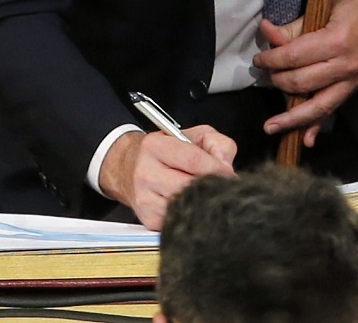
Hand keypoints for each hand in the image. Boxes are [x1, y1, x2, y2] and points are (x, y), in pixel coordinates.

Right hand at [99, 127, 235, 229]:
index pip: (193, 160)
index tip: (229, 173)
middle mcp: (146, 173)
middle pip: (190, 187)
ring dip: (202, 202)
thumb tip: (226, 166)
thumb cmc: (165, 152)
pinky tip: (191, 204)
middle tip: (220, 185)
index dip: (217, 168)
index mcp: (155, 146)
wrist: (129, 168)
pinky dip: (191, 214)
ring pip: (186, 206)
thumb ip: (216, 143)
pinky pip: (179, 221)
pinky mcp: (149, 220)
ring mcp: (145, 199)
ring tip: (205, 194)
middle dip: (210, 186)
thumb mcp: (192, 135)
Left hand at [255, 0, 357, 141]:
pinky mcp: (356, 87)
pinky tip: (305, 140)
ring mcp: (353, 80)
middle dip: (277, 80)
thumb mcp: (327, 4)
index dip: (272, 59)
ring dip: (291, 118)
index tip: (259, 59)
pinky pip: (334, 109)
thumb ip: (296, 25)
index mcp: (337, 41)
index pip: (294, 57)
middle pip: (301, 82)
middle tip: (264, 74)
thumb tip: (267, 32)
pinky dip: (319, 126)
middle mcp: (345, 66)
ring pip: (317, 106)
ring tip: (271, 126)